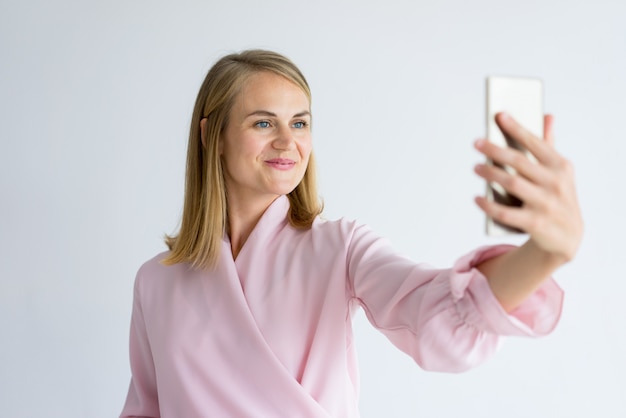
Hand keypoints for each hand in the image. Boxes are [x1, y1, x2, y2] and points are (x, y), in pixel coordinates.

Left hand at [473, 112, 582, 263]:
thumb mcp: (559, 172)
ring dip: (490, 174)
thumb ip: (549, 145)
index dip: (516, 128)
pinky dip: (488, 205)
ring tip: (476, 167)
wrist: (568, 237)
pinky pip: (506, 212)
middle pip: (519, 162)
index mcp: (560, 166)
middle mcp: (556, 183)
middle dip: (495, 150)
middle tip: (476, 143)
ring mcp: (546, 204)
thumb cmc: (557, 196)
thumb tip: (546, 115)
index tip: (499, 115)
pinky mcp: (536, 223)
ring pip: (511, 184)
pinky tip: (477, 198)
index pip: (535, 143)